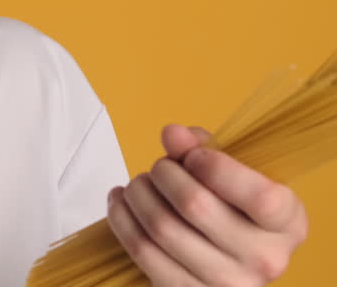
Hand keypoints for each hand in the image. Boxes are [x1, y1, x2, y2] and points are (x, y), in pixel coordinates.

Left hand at [106, 124, 308, 285]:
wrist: (223, 258)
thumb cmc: (229, 206)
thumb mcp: (232, 173)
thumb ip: (203, 148)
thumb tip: (173, 134)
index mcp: (286, 223)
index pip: (259, 197)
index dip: (215, 167)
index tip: (193, 156)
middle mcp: (263, 258)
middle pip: (195, 205)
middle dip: (164, 173)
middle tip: (159, 167)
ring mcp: (226, 282)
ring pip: (162, 227)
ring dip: (139, 194)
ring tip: (139, 184)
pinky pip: (142, 251)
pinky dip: (122, 217)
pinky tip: (121, 201)